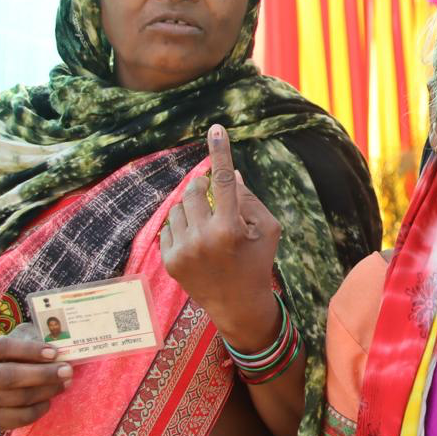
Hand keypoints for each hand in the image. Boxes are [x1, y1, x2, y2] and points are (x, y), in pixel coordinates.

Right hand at [0, 324, 72, 428]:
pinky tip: (48, 401)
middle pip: (8, 377)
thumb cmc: (1, 357)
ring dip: (45, 391)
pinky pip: (16, 418)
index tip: (54, 353)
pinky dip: (37, 410)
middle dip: (42, 374)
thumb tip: (59, 345)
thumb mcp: (9, 340)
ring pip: (15, 399)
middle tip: (67, 371)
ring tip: (65, 383)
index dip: (30, 350)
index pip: (1, 347)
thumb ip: (29, 339)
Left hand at [159, 124, 281, 343]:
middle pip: (194, 190)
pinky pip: (169, 225)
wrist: (238, 306)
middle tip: (215, 200)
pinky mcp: (169, 260)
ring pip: (178, 206)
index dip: (221, 152)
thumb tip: (230, 174)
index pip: (224, 181)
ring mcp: (182, 250)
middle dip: (203, 187)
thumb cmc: (258, 263)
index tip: (216, 129)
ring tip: (208, 227)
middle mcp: (203, 238)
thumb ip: (249, 200)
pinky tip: (197, 242)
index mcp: (231, 229)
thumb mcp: (267, 231)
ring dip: (192, 207)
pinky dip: (182, 225)